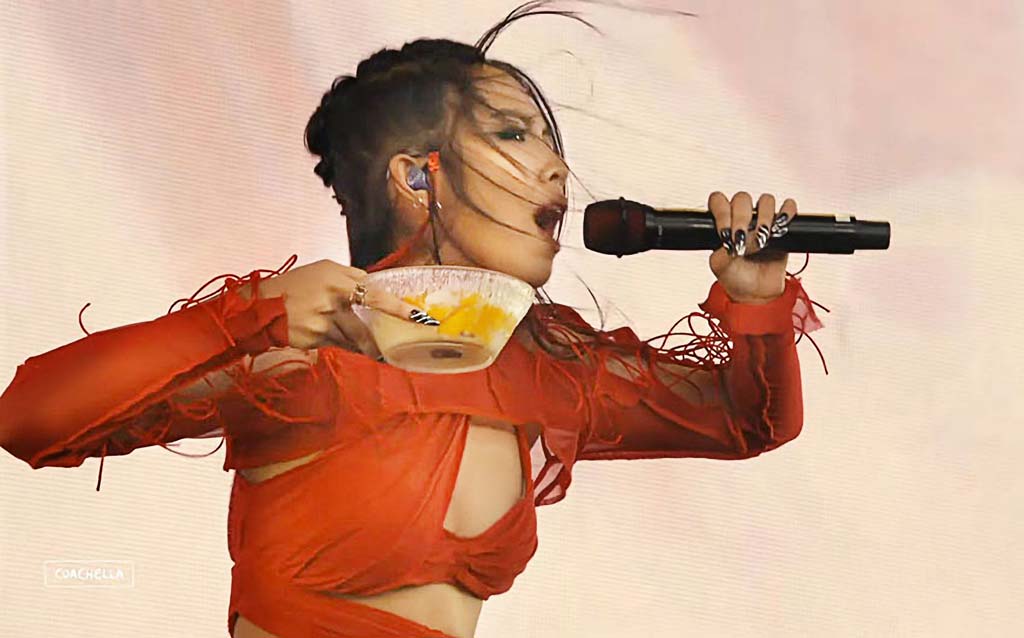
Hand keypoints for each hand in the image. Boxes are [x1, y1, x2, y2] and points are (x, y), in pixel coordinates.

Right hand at [241, 259, 438, 352]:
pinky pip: (341, 345)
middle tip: (400, 343)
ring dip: (365, 344)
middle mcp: (332, 299)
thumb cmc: (294, 285)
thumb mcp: (322, 271)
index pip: (375, 293)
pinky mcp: (316, 338)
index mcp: (336, 278)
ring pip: (355, 338)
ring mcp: (324, 321)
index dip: (398, 307)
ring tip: (375, 350)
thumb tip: (375, 289)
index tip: (417, 317)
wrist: (261, 306)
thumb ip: (350, 278)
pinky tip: (345, 344)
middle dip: (384, 336)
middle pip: (367, 322)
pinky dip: (347, 346)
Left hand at [708, 191, 794, 303]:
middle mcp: (742, 217)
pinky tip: (780, 227)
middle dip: (741, 217)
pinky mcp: (782, 226)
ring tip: (763, 237)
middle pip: (742, 198)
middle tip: (742, 238)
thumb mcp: (720, 267)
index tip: (725, 234)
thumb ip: (722, 251)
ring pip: (766, 200)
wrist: (757, 292)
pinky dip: (787, 212)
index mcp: (724, 223)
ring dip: (764, 216)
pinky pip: (789, 207)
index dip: (721, 212)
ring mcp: (763, 220)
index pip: (719, 201)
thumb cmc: (736, 277)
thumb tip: (735, 240)